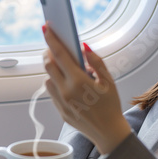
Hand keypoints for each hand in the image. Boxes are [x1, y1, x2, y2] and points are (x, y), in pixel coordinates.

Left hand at [42, 23, 130, 153]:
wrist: (108, 132)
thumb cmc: (111, 105)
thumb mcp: (109, 81)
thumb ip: (96, 61)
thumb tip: (84, 47)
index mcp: (79, 82)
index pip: (60, 54)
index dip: (51, 39)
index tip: (46, 27)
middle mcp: (66, 91)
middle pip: (48, 64)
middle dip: (49, 52)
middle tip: (54, 45)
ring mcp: (61, 102)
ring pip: (48, 78)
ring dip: (52, 68)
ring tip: (63, 65)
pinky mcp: (59, 110)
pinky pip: (52, 91)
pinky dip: (55, 82)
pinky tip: (66, 81)